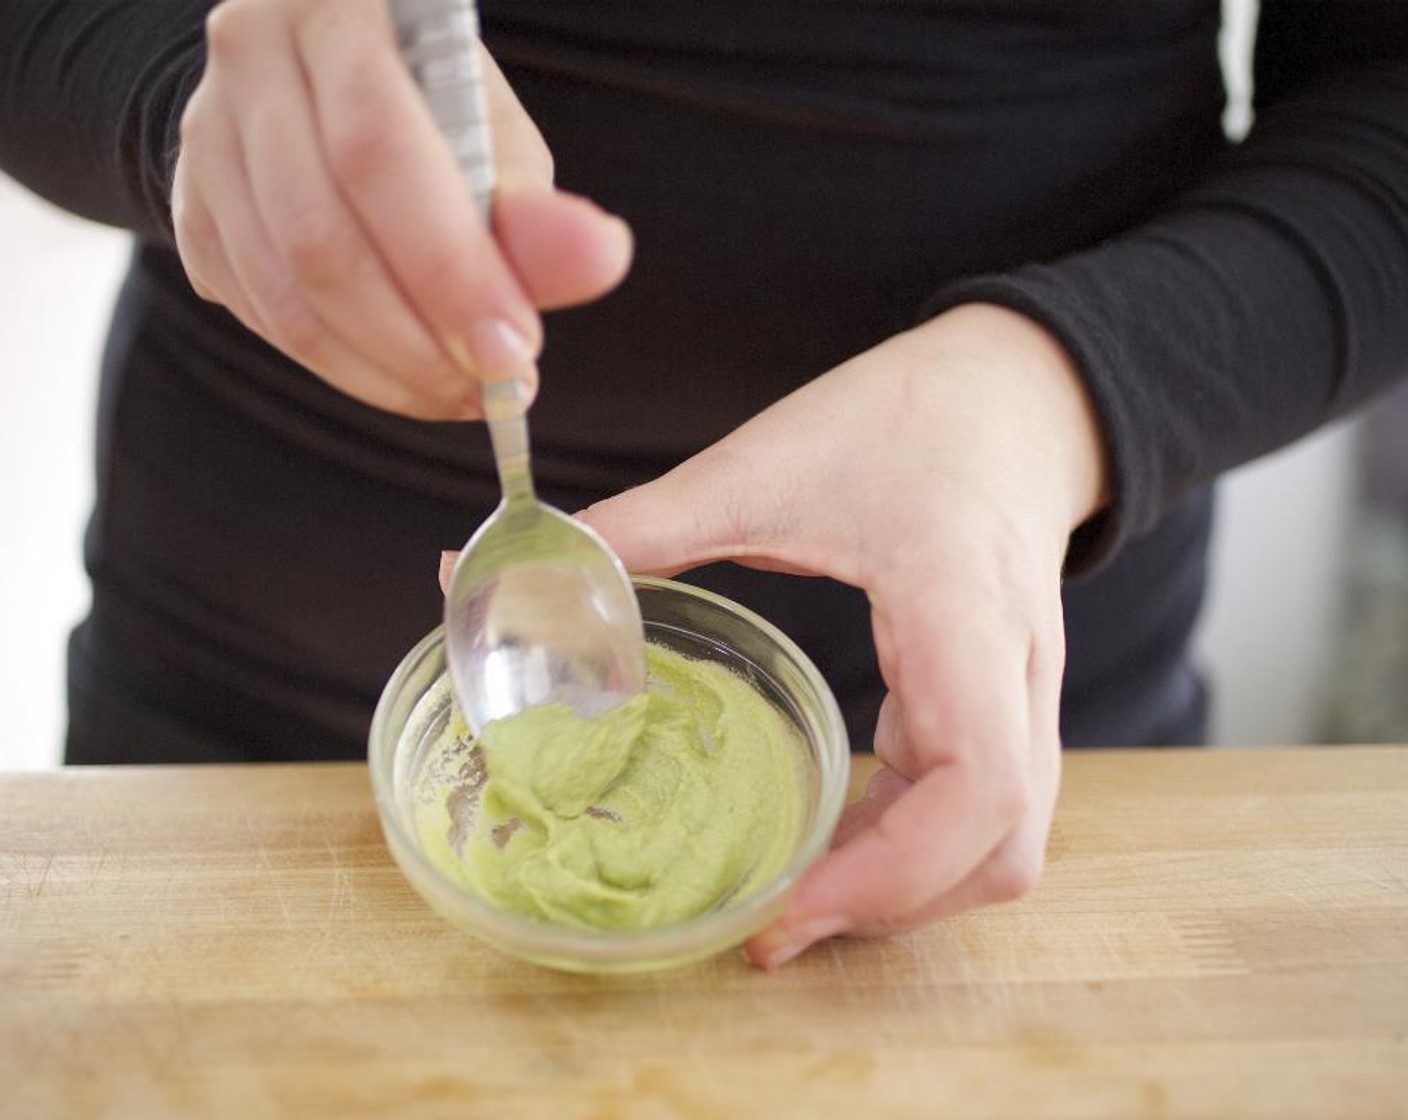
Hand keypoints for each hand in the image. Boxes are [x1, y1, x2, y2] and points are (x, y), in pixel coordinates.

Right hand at [172, 0, 632, 418]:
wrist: (327, 84)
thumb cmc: (432, 107)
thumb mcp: (494, 133)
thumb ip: (537, 208)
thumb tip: (598, 261)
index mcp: (334, 10)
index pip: (378, 156)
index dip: (449, 272)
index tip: (514, 351)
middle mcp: (250, 64)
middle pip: (322, 240)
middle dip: (420, 343)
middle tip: (495, 389)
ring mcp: (204, 142)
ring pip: (285, 296)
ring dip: (384, 373)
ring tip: (461, 392)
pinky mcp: (190, 213)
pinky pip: (265, 318)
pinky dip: (345, 368)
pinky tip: (404, 374)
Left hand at [577, 304, 1107, 966]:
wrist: (1013, 398)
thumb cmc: (904, 417)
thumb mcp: (763, 465)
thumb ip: (635, 526)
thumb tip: (485, 571)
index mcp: (965, 611)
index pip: (977, 784)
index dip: (887, 873)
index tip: (783, 905)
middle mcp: (1019, 675)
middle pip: (999, 849)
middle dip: (889, 905)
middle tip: (770, 921)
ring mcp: (1028, 697)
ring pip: (1001, 846)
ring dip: (904, 887)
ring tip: (793, 890)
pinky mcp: (1010, 704)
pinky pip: (983, 812)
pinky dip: (911, 846)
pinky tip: (834, 831)